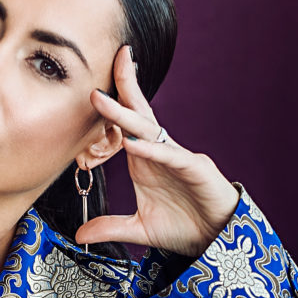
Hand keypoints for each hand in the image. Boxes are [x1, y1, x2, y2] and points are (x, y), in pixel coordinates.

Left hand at [77, 46, 239, 258]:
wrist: (217, 240)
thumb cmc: (184, 227)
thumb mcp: (140, 229)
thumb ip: (110, 228)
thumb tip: (80, 235)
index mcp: (145, 159)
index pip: (125, 125)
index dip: (111, 104)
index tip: (92, 82)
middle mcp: (160, 152)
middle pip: (138, 113)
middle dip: (123, 85)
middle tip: (111, 57)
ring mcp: (178, 158)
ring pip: (148, 130)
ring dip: (123, 114)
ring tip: (100, 99)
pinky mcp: (195, 170)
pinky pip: (170, 156)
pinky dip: (152, 150)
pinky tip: (133, 144)